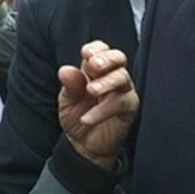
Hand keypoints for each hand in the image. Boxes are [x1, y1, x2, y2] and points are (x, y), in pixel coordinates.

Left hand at [58, 40, 137, 169]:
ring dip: (106, 81)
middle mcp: (112, 76)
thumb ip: (69, 85)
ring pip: (123, 77)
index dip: (96, 49)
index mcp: (95, 70)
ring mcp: (123, 91)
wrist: (84, 145)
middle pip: (118, 57)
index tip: (86, 54)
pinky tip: (87, 118)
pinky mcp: (129, 108)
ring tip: (91, 91)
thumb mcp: (67, 101)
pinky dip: (103, 109)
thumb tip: (65, 70)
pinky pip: (121, 103)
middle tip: (93, 66)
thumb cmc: (77, 117)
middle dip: (107, 58)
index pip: (101, 50)